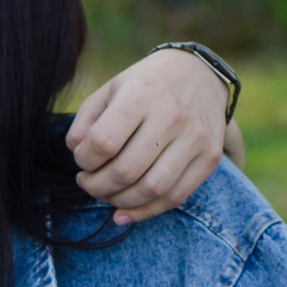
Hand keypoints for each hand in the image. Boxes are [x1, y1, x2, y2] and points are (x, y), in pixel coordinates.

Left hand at [65, 49, 231, 222]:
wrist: (199, 74)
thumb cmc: (145, 85)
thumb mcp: (110, 89)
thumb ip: (86, 120)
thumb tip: (76, 152)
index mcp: (141, 95)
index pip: (103, 142)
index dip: (84, 160)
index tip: (82, 159)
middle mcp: (171, 117)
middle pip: (125, 172)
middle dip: (96, 186)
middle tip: (88, 182)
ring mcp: (194, 139)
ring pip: (151, 190)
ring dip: (119, 201)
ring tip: (106, 193)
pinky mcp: (209, 157)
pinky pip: (175, 197)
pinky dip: (145, 212)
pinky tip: (124, 213)